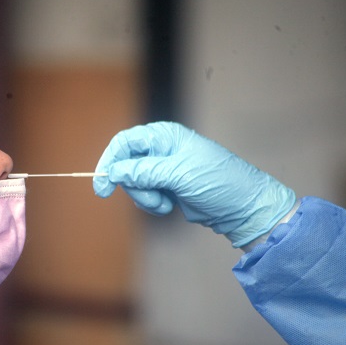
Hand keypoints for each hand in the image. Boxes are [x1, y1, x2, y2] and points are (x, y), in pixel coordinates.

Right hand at [93, 122, 295, 246]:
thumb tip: (114, 172)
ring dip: (145, 198)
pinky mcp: (166, 187)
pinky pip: (144, 195)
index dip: (109, 161)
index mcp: (165, 136)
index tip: (102, 185)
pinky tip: (169, 206)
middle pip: (125, 165)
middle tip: (152, 199)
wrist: (243, 208)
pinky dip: (152, 204)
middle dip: (134, 186)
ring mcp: (163, 169)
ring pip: (133, 184)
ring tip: (166, 204)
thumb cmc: (218, 182)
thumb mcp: (179, 174)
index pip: (124, 143)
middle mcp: (161, 149)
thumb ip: (143, 171)